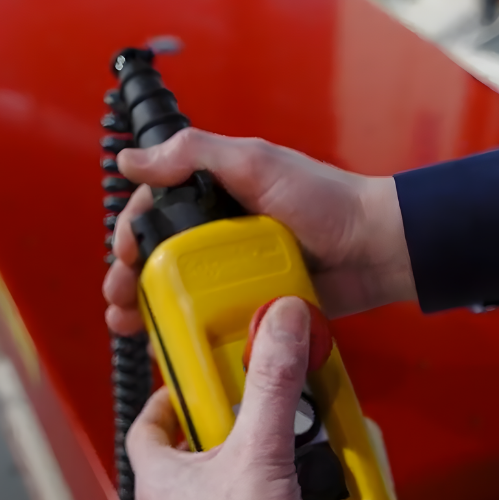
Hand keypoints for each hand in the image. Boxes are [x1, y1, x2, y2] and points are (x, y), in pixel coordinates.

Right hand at [103, 129, 415, 334]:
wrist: (380, 248)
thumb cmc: (326, 199)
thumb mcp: (257, 163)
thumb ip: (196, 155)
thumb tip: (130, 160)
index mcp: (217, 194)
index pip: (156, 209)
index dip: (132, 233)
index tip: (123, 256)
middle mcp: (222, 232)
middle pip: (161, 256)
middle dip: (131, 278)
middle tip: (118, 301)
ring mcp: (237, 271)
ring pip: (181, 291)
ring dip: (150, 308)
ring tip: (130, 326)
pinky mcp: (254, 303)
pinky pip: (214, 318)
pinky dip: (189, 330)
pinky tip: (169, 344)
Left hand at [126, 297, 310, 499]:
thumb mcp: (260, 450)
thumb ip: (273, 383)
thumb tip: (277, 326)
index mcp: (159, 484)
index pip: (145, 431)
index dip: (163, 405)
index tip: (185, 390)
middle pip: (180, 465)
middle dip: (212, 442)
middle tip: (246, 424)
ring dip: (234, 482)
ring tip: (273, 468)